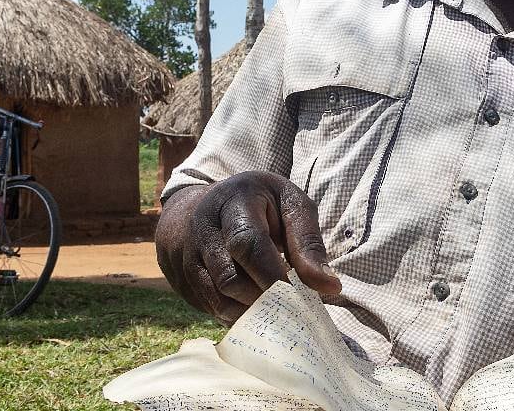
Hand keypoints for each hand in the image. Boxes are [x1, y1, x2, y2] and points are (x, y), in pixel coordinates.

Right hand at [155, 171, 341, 322]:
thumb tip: (330, 288)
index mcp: (233, 200)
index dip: (272, 275)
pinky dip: (234, 314)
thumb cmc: (264, 205)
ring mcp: (187, 252)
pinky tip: (255, 311)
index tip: (298, 297)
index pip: (246, 242)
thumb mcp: (292, 206)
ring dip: (249, 311)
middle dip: (263, 299)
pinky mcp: (182, 275)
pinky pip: (207, 305)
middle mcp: (202, 225)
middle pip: (229, 277)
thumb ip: (309, 243)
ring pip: (216, 297)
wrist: (214, 203)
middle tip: (291, 309)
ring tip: (277, 311)